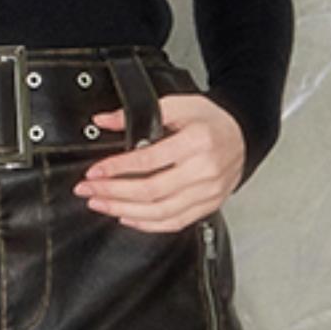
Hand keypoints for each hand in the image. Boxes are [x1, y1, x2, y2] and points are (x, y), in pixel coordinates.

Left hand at [71, 93, 245, 230]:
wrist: (243, 134)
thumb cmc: (210, 119)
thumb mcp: (177, 105)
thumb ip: (139, 114)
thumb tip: (104, 121)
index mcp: (197, 142)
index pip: (149, 161)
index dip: (117, 168)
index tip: (94, 172)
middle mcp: (204, 171)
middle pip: (151, 191)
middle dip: (113, 193)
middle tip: (88, 190)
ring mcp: (208, 192)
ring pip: (161, 212)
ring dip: (124, 211)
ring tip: (100, 204)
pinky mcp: (209, 206)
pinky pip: (175, 222)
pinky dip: (147, 224)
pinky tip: (127, 217)